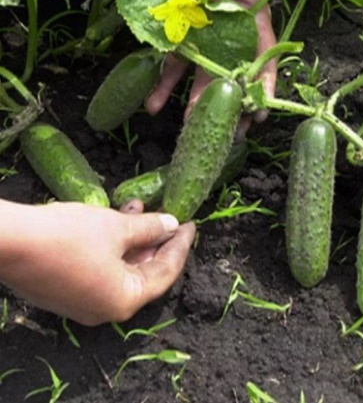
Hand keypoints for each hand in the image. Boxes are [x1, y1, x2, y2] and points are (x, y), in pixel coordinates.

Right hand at [0, 200, 194, 325]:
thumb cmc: (68, 236)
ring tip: (137, 207)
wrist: (7, 241)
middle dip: (155, 241)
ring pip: (119, 269)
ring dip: (132, 238)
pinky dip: (111, 246)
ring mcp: (81, 303)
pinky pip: (99, 269)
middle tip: (167, 216)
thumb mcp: (116, 228)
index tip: (190, 224)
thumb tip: (170, 225)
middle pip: (143, 273)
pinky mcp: (63, 291)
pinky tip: (112, 218)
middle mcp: (105, 309)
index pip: (165, 273)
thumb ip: (149, 228)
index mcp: (124, 301)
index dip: (180, 246)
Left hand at [146, 0, 277, 135]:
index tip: (258, 114)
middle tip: (226, 132)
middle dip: (227, 108)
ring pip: (202, 83)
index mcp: (254, 31)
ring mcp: (206, 48)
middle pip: (233, 83)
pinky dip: (162, 88)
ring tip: (187, 126)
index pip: (264, 66)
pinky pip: (173, 69)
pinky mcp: (182, 46)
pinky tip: (152, 106)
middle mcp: (232, 46)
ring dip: (194, 106)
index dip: (263, 91)